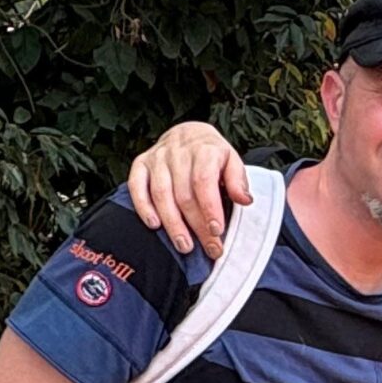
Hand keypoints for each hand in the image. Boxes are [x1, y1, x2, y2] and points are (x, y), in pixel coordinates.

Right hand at [127, 122, 249, 258]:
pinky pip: (137, 186)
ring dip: (173, 223)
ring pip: (161, 194)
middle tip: (210, 248)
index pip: (204, 181)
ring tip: (184, 246)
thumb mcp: (232, 161)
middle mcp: (177, 153)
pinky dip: (143, 206)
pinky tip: (154, 225)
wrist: (188, 134)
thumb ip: (238, 181)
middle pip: (184, 194)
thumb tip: (245, 200)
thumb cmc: (212, 155)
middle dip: (197, 225)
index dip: (210, 208)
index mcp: (203, 150)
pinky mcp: (141, 164)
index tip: (217, 230)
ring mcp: (157, 158)